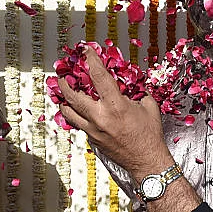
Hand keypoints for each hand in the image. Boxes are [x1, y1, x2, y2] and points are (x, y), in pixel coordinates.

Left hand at [56, 47, 172, 181]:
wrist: (147, 160)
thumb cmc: (149, 136)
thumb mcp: (148, 106)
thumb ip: (136, 91)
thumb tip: (127, 81)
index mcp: (116, 106)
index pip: (98, 76)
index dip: (91, 59)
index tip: (86, 51)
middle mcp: (100, 117)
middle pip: (73, 94)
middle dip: (66, 81)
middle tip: (64, 72)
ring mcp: (93, 129)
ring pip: (68, 111)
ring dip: (64, 99)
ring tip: (63, 90)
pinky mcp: (92, 138)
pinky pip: (77, 123)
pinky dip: (74, 114)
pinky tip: (76, 109)